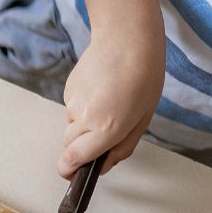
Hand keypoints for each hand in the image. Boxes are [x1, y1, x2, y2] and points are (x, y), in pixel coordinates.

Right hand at [58, 21, 163, 177]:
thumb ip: (122, 147)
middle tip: (103, 133)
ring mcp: (72, 102)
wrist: (126, 38)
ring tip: (108, 103)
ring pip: (71, 126)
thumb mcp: (142, 118)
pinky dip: (83, 107)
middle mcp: (84, 118)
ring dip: (84, 124)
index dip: (69, 170)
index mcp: (106, 129)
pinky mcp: (68, 89)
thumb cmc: (143, 76)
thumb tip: (104, 165)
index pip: (72, 158)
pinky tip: (100, 91)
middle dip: (81, 147)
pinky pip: (71, 108)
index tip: (71, 174)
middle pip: (69, 145)